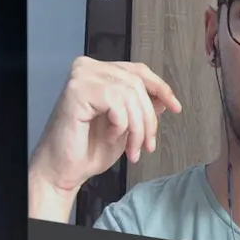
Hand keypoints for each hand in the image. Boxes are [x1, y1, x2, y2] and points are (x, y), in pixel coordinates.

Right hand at [27, 57, 182, 220]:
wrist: (63, 171)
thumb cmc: (86, 150)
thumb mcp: (125, 126)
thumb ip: (140, 107)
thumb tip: (163, 98)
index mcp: (98, 72)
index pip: (138, 71)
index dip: (161, 88)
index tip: (176, 106)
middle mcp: (88, 69)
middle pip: (137, 84)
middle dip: (148, 119)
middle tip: (147, 145)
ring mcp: (81, 76)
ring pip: (130, 94)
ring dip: (137, 128)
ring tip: (131, 148)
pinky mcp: (77, 89)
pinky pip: (116, 102)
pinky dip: (120, 125)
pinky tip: (109, 136)